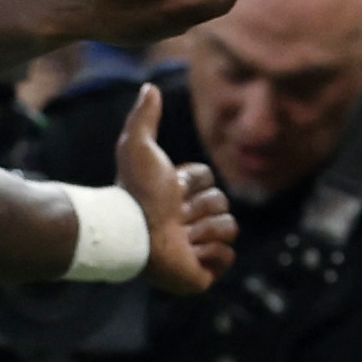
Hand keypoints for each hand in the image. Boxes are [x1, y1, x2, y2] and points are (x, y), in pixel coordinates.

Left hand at [119, 94, 236, 292]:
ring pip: (229, 229)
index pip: (211, 180)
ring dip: (202, 229)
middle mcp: (189, 220)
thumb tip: (149, 87)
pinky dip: (209, 253)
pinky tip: (187, 252)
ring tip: (177, 235)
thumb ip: (144, 117)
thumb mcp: (138, 145)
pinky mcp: (201, 275)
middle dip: (198, 207)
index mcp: (180, 195)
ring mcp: (196, 249)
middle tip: (171, 215)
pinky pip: (227, 258)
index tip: (168, 191)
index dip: (193, 183)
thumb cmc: (133, 191)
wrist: (133, 231)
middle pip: (223, 202)